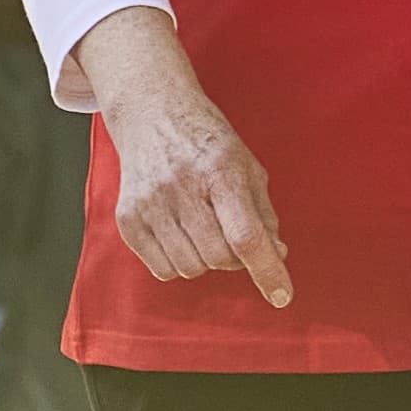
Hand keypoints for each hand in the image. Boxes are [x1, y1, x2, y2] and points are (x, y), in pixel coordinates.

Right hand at [87, 12, 291, 309]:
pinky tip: (181, 233)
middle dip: (235, 258)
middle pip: (218, 257)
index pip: (246, 235)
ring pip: (190, 267)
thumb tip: (277, 253)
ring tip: (205, 228)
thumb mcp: (246, 164)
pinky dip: (178, 262)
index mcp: (221, 171)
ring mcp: (150, 204)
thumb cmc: (207, 139)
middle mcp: (182, 188)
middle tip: (234, 236)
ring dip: (206, 260)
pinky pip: (161, 269)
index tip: (282, 296)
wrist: (152, 114)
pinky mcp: (128, 219)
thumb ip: (263, 211)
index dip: (267, 270)